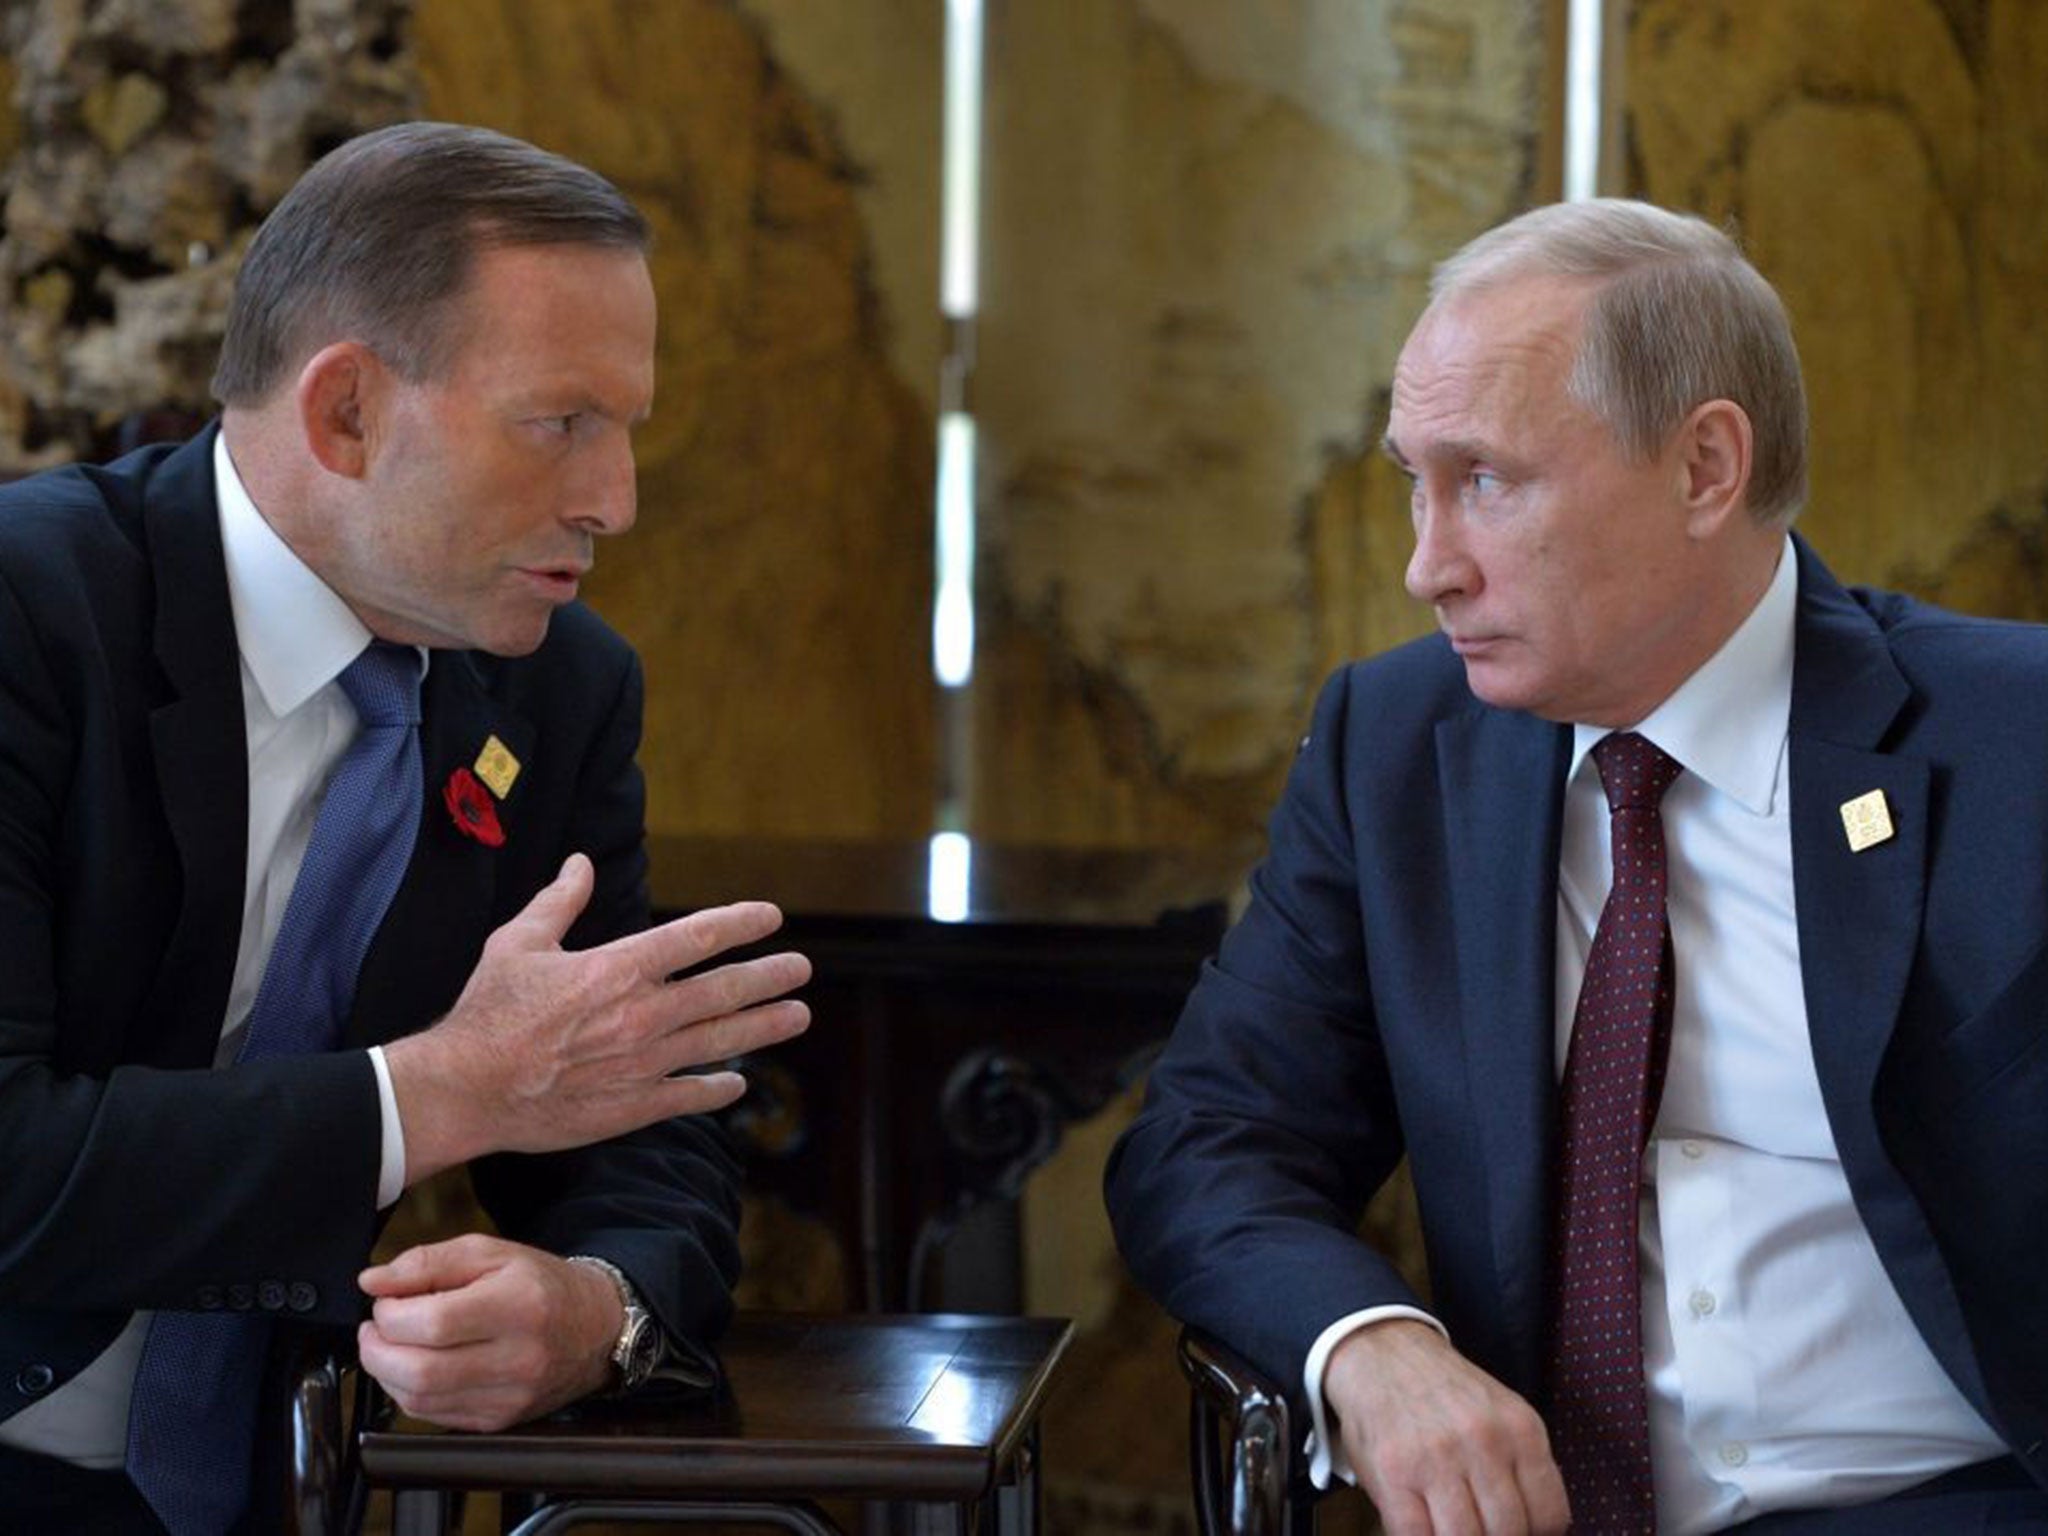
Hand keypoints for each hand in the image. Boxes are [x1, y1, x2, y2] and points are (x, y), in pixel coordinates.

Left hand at [356, 1234, 619, 1430]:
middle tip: (376, 1328)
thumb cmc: (540, 1285)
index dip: (391, 1314)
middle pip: (420, 1371)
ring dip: (388, 1373)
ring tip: (392, 1345)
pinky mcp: (499, 1421)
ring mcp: (510, 1397)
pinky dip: (410, 1392)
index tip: (386, 1301)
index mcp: (519, 1305)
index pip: (433, 1322)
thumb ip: (428, 1262)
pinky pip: (432, 1416)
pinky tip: (417, 1367)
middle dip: (377, 1350)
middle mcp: (519, 1358)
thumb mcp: (491, 1253)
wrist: (595, 1327)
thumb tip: (373, 1281)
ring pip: (419, 1400)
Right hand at [383, 852, 810, 1183]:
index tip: (771, 916)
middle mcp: (641, 1014)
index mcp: (618, 968)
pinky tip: (738, 1083)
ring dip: (763, 1027)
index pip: (697, 937)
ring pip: (719, 1042)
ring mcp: (641, 1064)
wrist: (465, 1089)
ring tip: (797, 1016)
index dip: (740, 924)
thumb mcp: (519, 942)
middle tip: (801, 969)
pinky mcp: (630, 1107)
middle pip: (723, 991)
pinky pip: (688, 1095)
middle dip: (769, 977)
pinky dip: (717, 1088)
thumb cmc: (486, 1012)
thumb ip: (559, 902)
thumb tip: (580, 863)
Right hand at [1326, 1320, 1568, 1535]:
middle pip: (1508, 1532)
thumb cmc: (1443, 1392)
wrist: (1382, 1352)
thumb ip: (1521, 1466)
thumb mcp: (1501, 1413)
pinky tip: (1420, 1525)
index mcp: (1520, 1429)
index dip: (1534, 1534)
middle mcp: (1483, 1442)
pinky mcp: (1394, 1473)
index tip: (1516, 1529)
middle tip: (1478, 1526)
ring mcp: (1436, 1458)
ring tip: (1448, 1524)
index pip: (1550, 1517)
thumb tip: (1535, 1530)